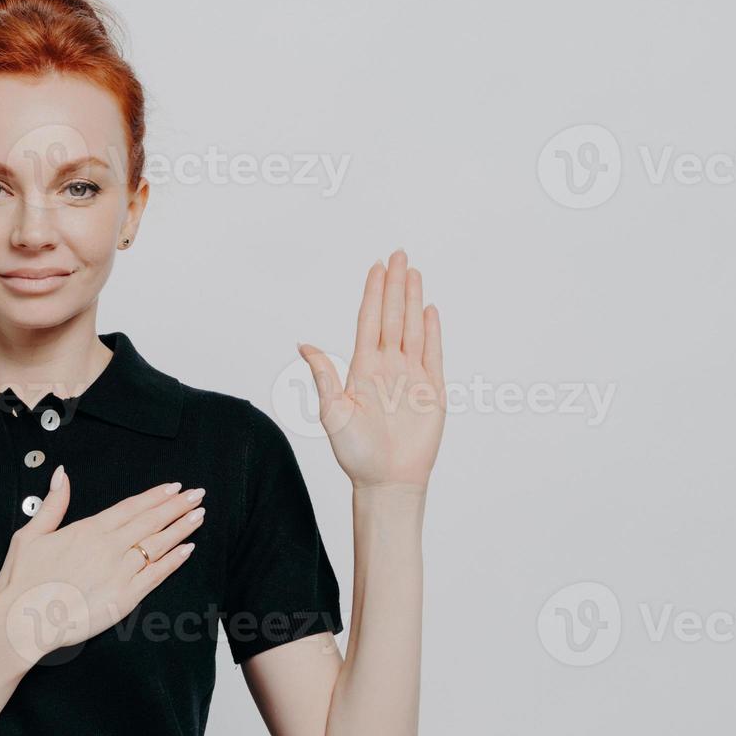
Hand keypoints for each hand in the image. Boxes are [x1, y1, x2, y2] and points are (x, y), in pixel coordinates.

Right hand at [0, 467, 206, 664]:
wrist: (24, 621)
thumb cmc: (23, 581)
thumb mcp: (30, 535)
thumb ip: (53, 504)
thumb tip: (61, 475)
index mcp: (88, 530)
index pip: (130, 507)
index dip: (155, 496)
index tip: (174, 487)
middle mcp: (109, 547)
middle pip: (150, 521)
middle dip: (176, 506)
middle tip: (198, 494)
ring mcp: (120, 572)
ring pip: (158, 545)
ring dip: (181, 528)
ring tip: (199, 515)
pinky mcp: (126, 598)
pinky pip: (156, 575)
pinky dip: (174, 561)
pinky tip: (187, 549)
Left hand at [297, 248, 445, 490]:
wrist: (386, 481)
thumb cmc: (356, 453)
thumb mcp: (332, 412)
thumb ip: (323, 376)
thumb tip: (303, 344)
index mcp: (362, 369)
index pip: (369, 321)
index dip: (373, 293)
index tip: (376, 266)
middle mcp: (387, 366)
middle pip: (392, 316)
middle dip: (395, 285)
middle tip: (398, 254)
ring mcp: (411, 376)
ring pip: (413, 328)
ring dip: (414, 300)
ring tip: (414, 272)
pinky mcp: (431, 390)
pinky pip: (433, 353)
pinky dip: (433, 331)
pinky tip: (430, 309)